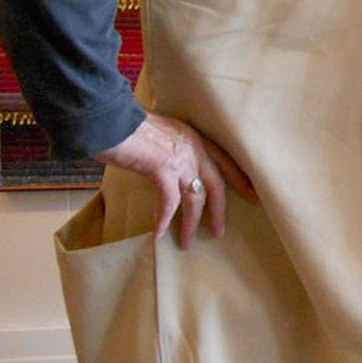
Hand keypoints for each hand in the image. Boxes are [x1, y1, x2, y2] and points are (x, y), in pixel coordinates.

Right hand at [94, 112, 257, 248]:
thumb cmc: (127, 127)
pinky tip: (158, 233)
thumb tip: (168, 168)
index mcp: (194, 137)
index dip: (238, 179)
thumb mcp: (160, 134)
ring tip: (186, 242)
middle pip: (215, 184)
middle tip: (219, 231)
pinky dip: (164, 219)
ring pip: (194, 197)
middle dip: (219, 210)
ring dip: (190, 223)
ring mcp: (180, 158)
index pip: (224, 161)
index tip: (251, 195)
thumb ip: (171, 148)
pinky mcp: (163, 168)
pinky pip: (170, 201)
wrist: (110, 119)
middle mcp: (193, 147)